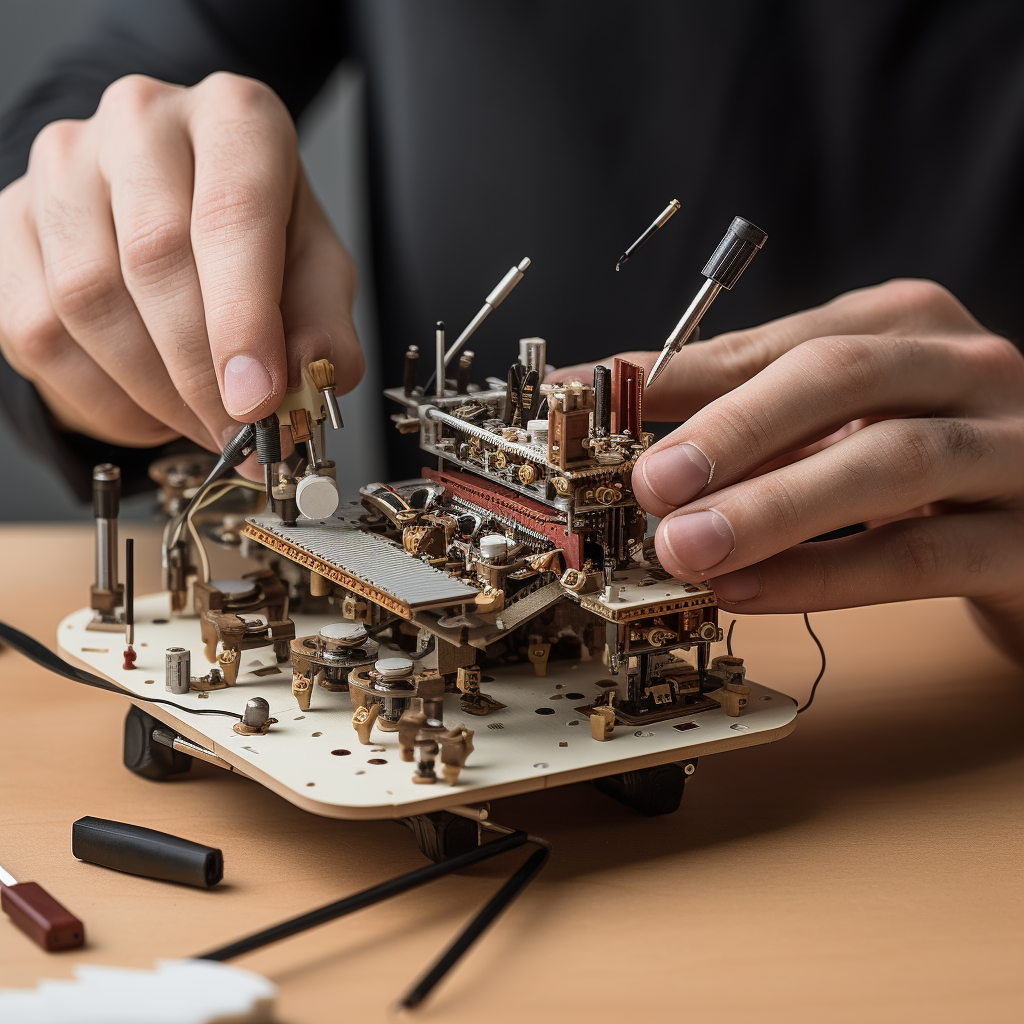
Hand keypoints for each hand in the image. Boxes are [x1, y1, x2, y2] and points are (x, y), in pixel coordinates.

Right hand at [0, 72, 361, 464]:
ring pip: (86, 300)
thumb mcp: (317, 270)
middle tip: (235, 433)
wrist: (183, 207)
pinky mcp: (12, 220)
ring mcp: (63, 166)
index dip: (242, 320)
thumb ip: (323, 325)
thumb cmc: (259, 236)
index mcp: (234, 118)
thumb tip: (309, 380)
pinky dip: (98, 397)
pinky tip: (147, 409)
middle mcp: (141, 121)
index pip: (233, 214)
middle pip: (153, 260)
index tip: (255, 398)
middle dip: (198, 372)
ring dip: (150, 392)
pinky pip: (37, 331)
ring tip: (199, 423)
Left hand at [555, 280, 1023, 662]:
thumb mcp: (842, 420)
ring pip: (886, 462)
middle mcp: (961, 368)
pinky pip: (919, 553)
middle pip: (837, 379)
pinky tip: (750, 591)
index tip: (583, 405)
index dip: (667, 376)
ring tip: (683, 547)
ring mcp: (1010, 447)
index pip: (767, 343)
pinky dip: (826, 574)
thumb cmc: (930, 465)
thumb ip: (753, 420)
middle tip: (649, 482)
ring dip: (769, 508)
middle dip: (729, 430)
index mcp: (901, 325)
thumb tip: (630, 436)